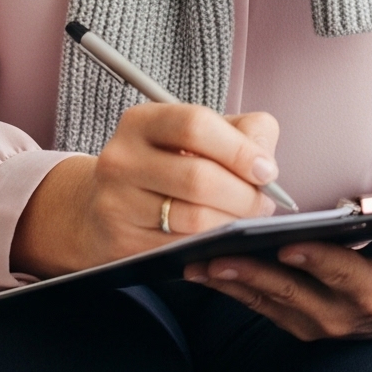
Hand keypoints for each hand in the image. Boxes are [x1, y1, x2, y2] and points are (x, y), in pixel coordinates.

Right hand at [12, 104, 281, 277]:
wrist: (104, 204)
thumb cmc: (169, 162)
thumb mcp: (201, 134)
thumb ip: (244, 133)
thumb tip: (265, 165)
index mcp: (142, 122)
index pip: (195, 126)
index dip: (239, 149)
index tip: (267, 170)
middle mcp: (120, 160)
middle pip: (198, 178)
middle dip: (244, 196)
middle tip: (264, 204)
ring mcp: (115, 204)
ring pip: (192, 219)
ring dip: (232, 223)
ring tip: (246, 219)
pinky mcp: (119, 244)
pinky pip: (180, 249)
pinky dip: (210, 246)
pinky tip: (219, 238)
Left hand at [184, 222, 371, 340]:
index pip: (341, 276)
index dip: (316, 260)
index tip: (289, 242)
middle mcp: (338, 317)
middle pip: (290, 293)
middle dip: (253, 274)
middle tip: (218, 256)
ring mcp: (312, 324)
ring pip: (266, 302)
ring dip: (231, 283)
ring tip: (198, 263)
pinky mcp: (292, 322)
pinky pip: (257, 306)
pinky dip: (231, 289)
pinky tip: (204, 271)